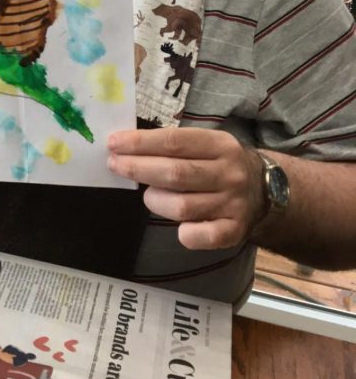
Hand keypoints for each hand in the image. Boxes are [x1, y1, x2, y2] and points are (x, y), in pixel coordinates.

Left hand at [107, 127, 265, 249]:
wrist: (265, 190)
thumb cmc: (220, 163)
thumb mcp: (206, 144)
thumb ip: (173, 146)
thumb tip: (126, 147)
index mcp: (220, 145)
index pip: (174, 141)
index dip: (141, 143)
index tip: (114, 143)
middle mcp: (229, 174)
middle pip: (175, 173)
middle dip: (138, 168)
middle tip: (114, 165)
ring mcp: (232, 204)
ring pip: (183, 207)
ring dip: (156, 200)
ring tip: (148, 194)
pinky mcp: (234, 231)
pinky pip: (203, 237)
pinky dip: (184, 234)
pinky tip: (177, 227)